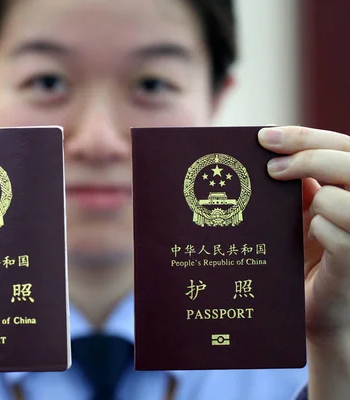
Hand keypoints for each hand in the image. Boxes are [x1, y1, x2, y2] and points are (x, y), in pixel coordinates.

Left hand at [258, 126, 349, 338]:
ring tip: (306, 221)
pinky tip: (315, 243)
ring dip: (315, 203)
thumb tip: (274, 149)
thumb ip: (301, 184)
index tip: (265, 137)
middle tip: (270, 168)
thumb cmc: (307, 259)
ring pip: (339, 199)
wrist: (317, 312)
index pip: (345, 147)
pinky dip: (319, 232)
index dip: (306, 137)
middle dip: (307, 157)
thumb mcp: (304, 213)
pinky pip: (338, 234)